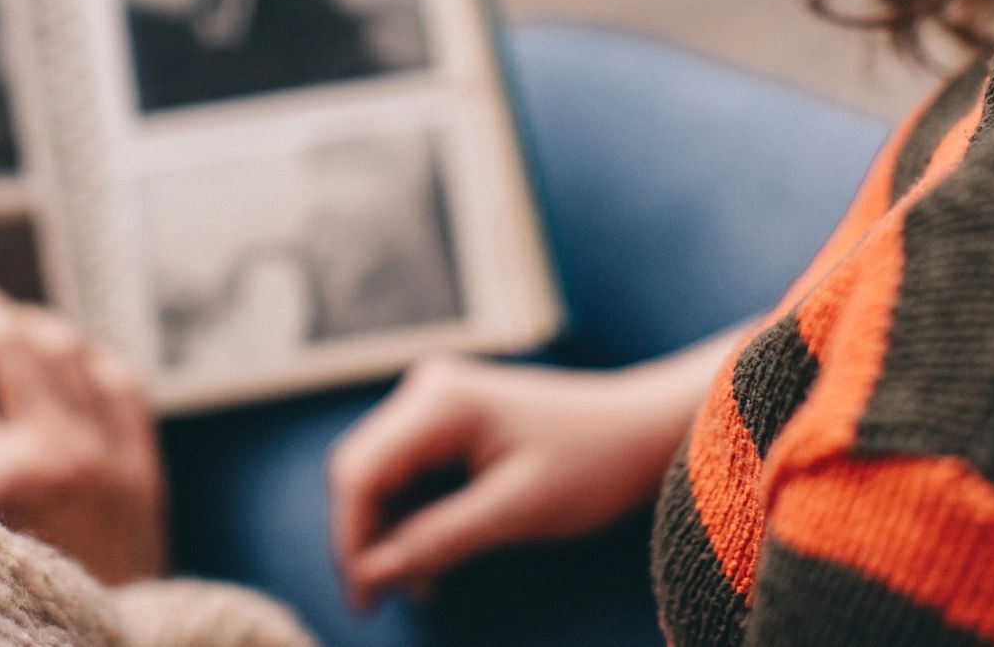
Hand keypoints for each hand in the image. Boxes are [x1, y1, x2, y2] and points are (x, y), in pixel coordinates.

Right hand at [0, 284, 167, 585]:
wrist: (111, 645)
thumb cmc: (23, 607)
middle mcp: (58, 452)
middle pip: (7, 343)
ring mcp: (109, 451)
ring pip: (66, 347)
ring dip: (26, 321)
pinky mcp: (145, 462)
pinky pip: (119, 379)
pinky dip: (87, 355)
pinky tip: (64, 352)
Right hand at [328, 354, 705, 609]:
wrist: (642, 430)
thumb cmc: (594, 464)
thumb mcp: (517, 511)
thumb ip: (439, 539)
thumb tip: (370, 573)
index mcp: (440, 401)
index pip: (360, 471)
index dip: (350, 538)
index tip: (363, 598)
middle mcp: (427, 390)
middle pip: (362, 471)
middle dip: (366, 537)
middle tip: (379, 602)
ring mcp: (436, 401)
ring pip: (381, 475)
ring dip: (391, 532)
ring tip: (421, 585)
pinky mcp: (447, 420)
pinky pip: (409, 473)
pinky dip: (414, 517)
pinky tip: (433, 557)